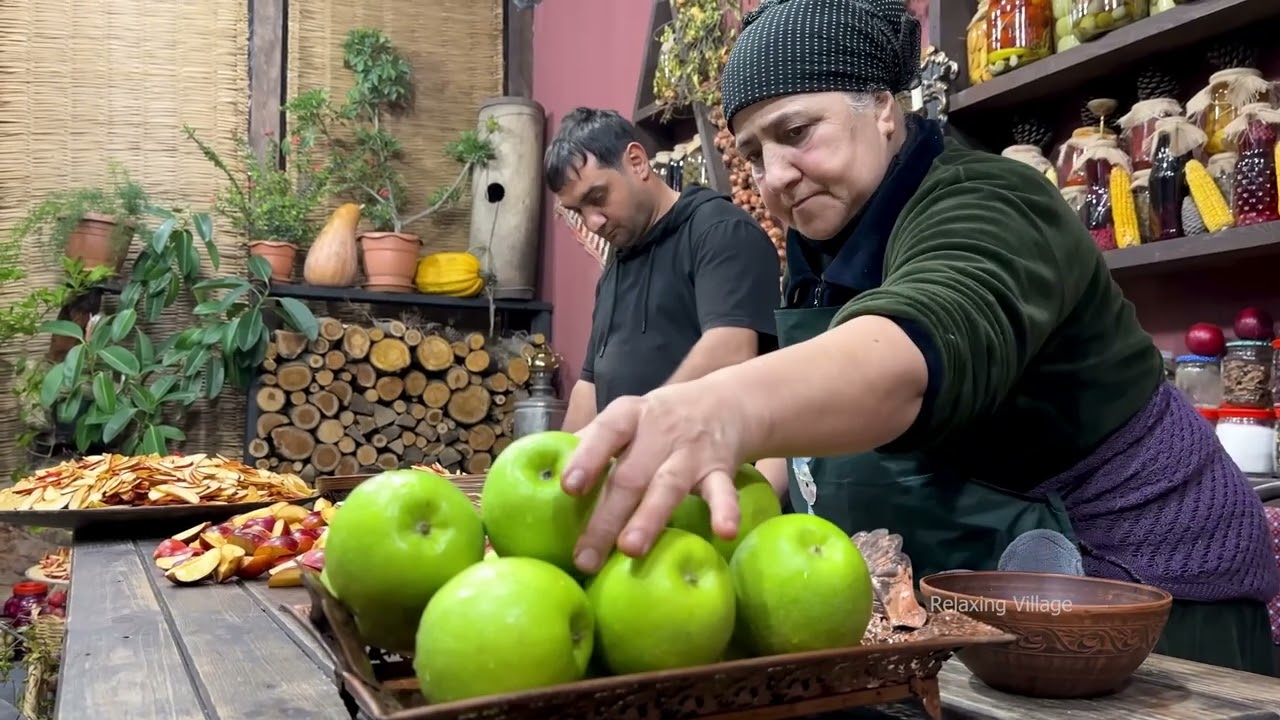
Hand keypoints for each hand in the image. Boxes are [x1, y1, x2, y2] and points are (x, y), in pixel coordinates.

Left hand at [561, 385, 746, 573]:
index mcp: (629, 416)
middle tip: (585, 557)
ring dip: (650, 518)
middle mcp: (659, 431)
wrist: (724, 402)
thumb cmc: (657, 421)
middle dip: (607, 517)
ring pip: (669, 486)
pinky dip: (725, 511)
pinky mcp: (721, 469)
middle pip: (630, 476)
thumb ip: (590, 443)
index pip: (605, 432)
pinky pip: (723, 491)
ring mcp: (691, 452)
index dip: (587, 458)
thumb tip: (540, 474)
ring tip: (631, 549)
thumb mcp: (625, 419)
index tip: (568, 488)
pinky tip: (724, 533)